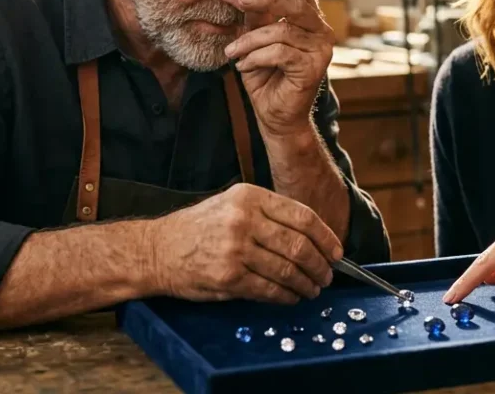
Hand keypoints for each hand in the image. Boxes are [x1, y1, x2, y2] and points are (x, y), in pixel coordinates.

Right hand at [149, 183, 343, 303]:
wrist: (157, 249)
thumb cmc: (198, 228)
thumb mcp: (232, 204)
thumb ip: (268, 215)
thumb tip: (310, 237)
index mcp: (249, 197)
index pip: (302, 216)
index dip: (326, 237)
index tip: (337, 252)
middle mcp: (244, 220)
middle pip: (299, 245)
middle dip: (320, 265)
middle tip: (327, 275)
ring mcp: (236, 250)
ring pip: (287, 270)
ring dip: (306, 284)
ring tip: (313, 289)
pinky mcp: (229, 277)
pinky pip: (269, 290)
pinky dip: (287, 296)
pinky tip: (292, 297)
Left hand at [221, 0, 333, 135]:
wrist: (275, 115)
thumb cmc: (266, 76)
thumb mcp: (255, 40)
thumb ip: (253, 17)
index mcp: (310, 21)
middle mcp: (321, 32)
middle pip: (295, 4)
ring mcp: (321, 51)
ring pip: (282, 30)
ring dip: (250, 40)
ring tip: (232, 51)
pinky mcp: (313, 68)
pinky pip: (280, 52)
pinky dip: (256, 57)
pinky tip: (244, 66)